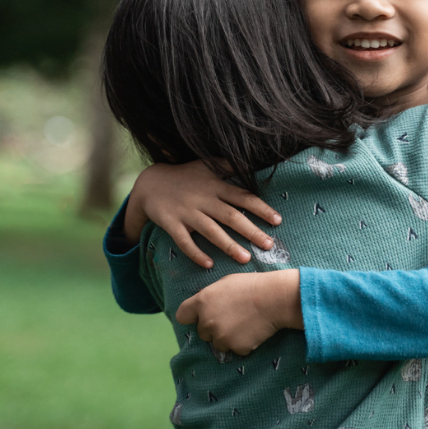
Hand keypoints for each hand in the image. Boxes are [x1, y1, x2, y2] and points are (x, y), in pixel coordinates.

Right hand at [124, 162, 281, 267]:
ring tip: (246, 258)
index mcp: (216, 186)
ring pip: (211, 231)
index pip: (243, 197)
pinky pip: (184, 241)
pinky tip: (208, 265)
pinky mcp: (171, 224)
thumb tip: (254, 163)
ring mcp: (187, 213)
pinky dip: (195, 253)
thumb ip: (229, 166)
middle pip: (231, 216)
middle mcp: (204, 200)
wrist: (150, 182)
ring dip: (229, 245)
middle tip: (269, 245)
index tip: (277, 220)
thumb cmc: (185, 176)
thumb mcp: (207, 166)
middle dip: (251, 231)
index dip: (261, 208)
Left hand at [175, 270, 303, 355]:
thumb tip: (204, 305)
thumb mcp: (226, 282)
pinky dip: (244, 343)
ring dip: (228, 338)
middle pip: (202, 332)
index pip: (182, 316)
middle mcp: (207, 321)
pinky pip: (237, 349)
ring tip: (245, 325)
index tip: (201, 316)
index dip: (192, 317)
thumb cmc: (252, 285)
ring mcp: (221, 336)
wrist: (275, 298)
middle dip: (214, 328)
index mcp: (202, 302)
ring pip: (219, 344)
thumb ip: (210, 296)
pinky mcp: (236, 347)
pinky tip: (254, 331)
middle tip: (233, 318)